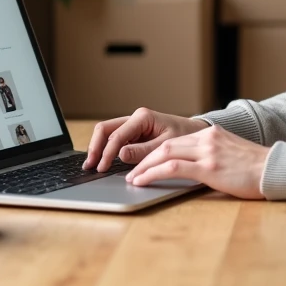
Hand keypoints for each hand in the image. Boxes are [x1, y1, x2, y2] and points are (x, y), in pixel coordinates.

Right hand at [82, 107, 210, 171]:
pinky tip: (101, 161)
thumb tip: (120, 154)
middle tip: (89, 165)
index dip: (107, 152)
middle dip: (95, 147)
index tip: (102, 168)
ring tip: (91, 164)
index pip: (117, 135)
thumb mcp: (166, 146)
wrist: (195, 132)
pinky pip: (115, 139)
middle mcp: (135, 118)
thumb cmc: (185, 136)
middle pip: (105, 129)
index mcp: (143, 117)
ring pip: (107, 133)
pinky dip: (106, 149)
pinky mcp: (134, 133)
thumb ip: (143, 151)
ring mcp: (133, 125)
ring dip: (98, 148)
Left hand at [124, 122, 268, 199]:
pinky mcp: (209, 167)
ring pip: (164, 154)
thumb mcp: (233, 154)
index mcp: (212, 134)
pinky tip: (143, 182)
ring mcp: (207, 151)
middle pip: (165, 145)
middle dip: (145, 159)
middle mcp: (207, 138)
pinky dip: (152, 173)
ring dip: (144, 167)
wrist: (276, 170)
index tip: (145, 163)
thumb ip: (214, 156)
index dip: (156, 153)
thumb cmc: (259, 169)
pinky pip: (172, 168)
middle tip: (131, 172)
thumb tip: (196, 168)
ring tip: (133, 179)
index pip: (176, 141)